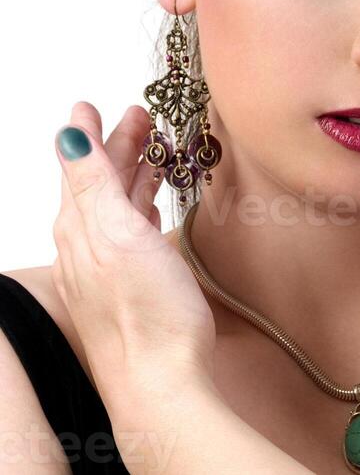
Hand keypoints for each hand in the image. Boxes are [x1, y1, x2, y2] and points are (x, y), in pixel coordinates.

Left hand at [51, 102, 216, 407]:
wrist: (161, 384)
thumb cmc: (146, 314)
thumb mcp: (117, 234)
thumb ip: (93, 183)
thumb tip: (68, 136)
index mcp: (80, 227)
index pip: (82, 165)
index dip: (90, 133)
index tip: (92, 105)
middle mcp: (86, 245)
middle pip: (101, 182)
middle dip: (119, 145)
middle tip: (140, 117)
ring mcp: (107, 267)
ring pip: (118, 205)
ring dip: (133, 173)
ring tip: (153, 151)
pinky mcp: (130, 285)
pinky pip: (130, 232)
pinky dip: (140, 207)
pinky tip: (151, 207)